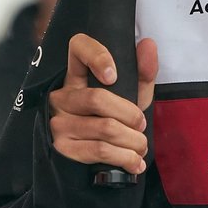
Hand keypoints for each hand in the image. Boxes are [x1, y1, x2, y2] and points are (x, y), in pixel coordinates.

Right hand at [48, 33, 158, 173]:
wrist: (91, 160)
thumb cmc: (115, 117)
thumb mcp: (131, 94)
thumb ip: (143, 71)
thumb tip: (148, 44)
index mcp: (77, 74)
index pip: (78, 47)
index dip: (97, 56)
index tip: (114, 76)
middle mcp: (61, 96)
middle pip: (97, 98)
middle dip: (130, 114)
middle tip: (141, 124)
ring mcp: (58, 123)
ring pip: (103, 128)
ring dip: (132, 140)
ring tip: (142, 145)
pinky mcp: (62, 148)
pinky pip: (98, 151)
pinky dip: (124, 158)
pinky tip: (136, 162)